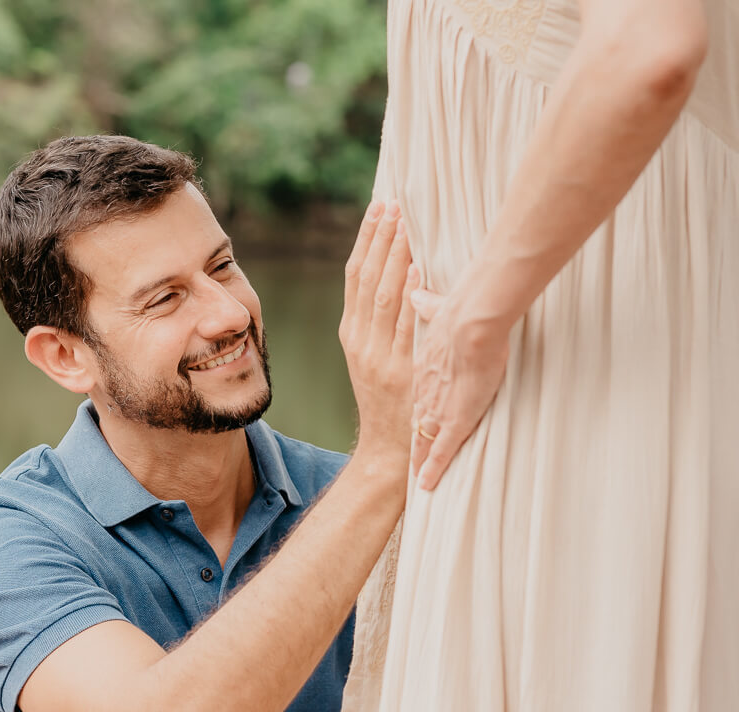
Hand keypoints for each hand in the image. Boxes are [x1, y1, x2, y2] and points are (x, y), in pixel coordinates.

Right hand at [338, 200, 419, 466]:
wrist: (390, 450)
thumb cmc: (391, 404)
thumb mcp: (377, 361)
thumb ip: (384, 326)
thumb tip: (402, 281)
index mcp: (352, 335)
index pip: (356, 276)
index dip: (367, 241)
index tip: (378, 208)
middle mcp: (359, 341)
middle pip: (367, 278)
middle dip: (379, 238)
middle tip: (392, 202)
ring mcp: (377, 356)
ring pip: (383, 295)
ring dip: (395, 256)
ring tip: (406, 223)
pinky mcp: (400, 370)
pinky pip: (404, 324)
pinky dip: (410, 293)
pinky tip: (419, 268)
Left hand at [409, 285, 510, 489]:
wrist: (472, 322)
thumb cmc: (464, 313)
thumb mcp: (438, 311)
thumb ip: (428, 307)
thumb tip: (418, 294)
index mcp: (421, 366)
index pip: (412, 391)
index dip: (407, 406)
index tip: (402, 419)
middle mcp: (423, 390)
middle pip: (413, 419)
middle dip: (408, 437)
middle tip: (403, 456)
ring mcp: (437, 407)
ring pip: (423, 440)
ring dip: (420, 458)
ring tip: (416, 477)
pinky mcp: (454, 419)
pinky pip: (441, 450)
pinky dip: (434, 467)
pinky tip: (426, 483)